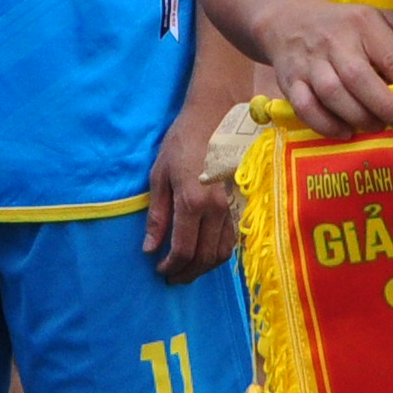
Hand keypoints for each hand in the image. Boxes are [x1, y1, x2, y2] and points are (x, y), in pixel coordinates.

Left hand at [143, 98, 240, 279]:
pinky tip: (205, 252)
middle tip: (173, 277)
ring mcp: (234, 207)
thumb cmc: (182, 142)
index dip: (171, 266)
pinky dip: (219, 252)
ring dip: (205, 267)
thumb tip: (150, 248)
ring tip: (188, 269)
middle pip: (205, 257)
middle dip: (188, 273)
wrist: (216, 116)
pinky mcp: (242, 203)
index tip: (159, 269)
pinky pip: (233, 239)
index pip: (184, 249)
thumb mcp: (160, 175)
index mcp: (193, 202)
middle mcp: (217, 209)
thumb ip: (157, 215)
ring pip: (223, 252)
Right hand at [252, 0, 392, 137]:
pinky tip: (343, 132)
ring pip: (331, 93)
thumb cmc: (344, 24)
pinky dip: (324, 124)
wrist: (285, 19)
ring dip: (356, 116)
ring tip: (375, 128)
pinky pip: (304, 106)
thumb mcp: (379, 19)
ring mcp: (309, 62)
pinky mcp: (290, 80)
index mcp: (363, 24)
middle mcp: (335, 41)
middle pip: (358, 77)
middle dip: (384, 105)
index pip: (389, 55)